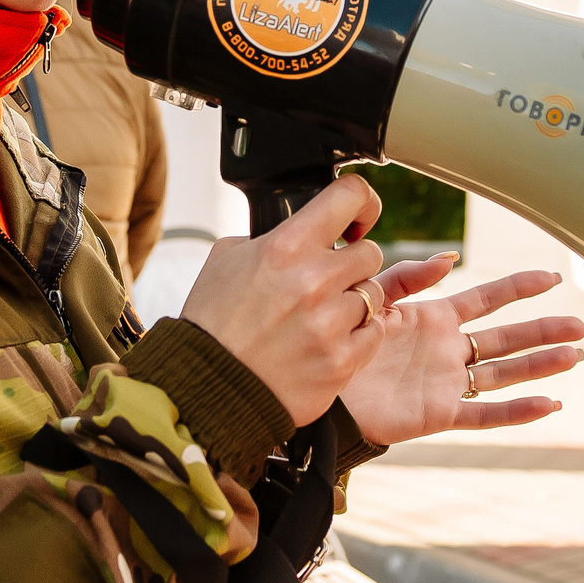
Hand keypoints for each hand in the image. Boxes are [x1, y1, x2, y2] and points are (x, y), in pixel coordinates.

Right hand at [179, 174, 386, 425]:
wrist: (208, 386)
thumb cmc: (215, 323)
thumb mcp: (226, 259)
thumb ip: (268, 236)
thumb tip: (300, 226)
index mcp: (287, 247)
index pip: (349, 196)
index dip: (362, 202)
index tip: (357, 219)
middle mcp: (314, 280)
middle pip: (371, 253)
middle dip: (352, 265)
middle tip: (327, 283)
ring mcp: (331, 322)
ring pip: (374, 295)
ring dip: (353, 304)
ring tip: (320, 318)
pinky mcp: (342, 360)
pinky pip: (375, 333)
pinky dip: (358, 336)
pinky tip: (328, 341)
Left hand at [337, 258, 583, 445]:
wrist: (320, 391)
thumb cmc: (340, 343)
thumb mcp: (375, 300)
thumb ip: (409, 278)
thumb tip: (450, 257)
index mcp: (434, 319)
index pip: (487, 299)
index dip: (520, 288)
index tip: (551, 277)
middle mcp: (448, 350)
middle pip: (508, 337)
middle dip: (545, 330)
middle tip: (583, 326)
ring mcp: (448, 383)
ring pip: (505, 373)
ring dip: (541, 365)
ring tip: (575, 357)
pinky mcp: (440, 413)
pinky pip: (485, 413)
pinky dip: (518, 411)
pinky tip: (549, 403)